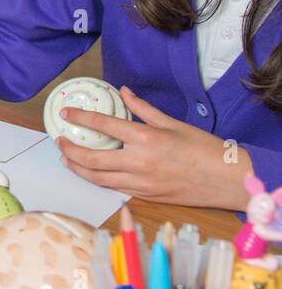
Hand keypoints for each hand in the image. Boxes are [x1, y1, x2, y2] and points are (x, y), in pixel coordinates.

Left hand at [56, 85, 252, 209]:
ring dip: (78, 168)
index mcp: (146, 139)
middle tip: (60, 141)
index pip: (103, 125)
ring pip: (98, 178)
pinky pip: (115, 188)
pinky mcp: (146, 196)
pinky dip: (99, 180)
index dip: (80, 117)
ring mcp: (142, 183)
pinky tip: (90, 173)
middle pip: (92, 158)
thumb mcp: (173, 123)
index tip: (66, 113)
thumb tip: (124, 92)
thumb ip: (143, 109)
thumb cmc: (204, 149)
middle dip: (70, 149)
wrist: (228, 180)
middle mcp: (140, 162)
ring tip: (67, 158)